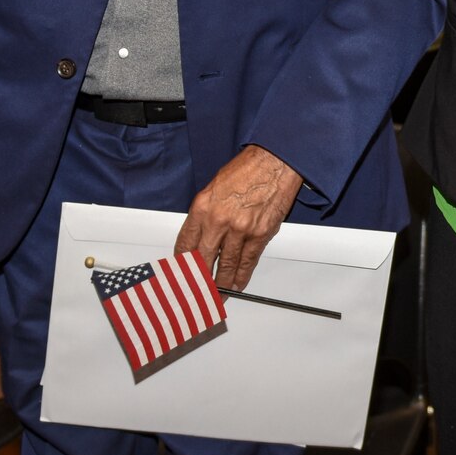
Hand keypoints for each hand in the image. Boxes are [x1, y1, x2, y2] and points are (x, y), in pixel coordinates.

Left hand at [174, 145, 304, 290]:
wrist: (275, 160)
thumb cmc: (247, 169)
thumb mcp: (215, 187)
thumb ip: (206, 212)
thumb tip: (202, 235)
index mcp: (202, 207)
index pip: (185, 244)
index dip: (182, 263)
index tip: (181, 274)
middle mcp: (218, 220)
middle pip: (203, 259)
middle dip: (199, 279)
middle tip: (196, 292)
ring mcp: (240, 229)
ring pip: (226, 264)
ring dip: (221, 282)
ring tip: (217, 293)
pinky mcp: (260, 234)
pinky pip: (248, 260)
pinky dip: (242, 275)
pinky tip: (237, 284)